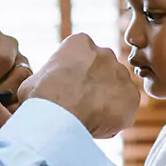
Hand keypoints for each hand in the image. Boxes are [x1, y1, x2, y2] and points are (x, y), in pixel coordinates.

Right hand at [18, 33, 138, 138]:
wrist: (58, 120)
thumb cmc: (41, 99)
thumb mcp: (34, 80)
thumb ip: (48, 76)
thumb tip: (46, 84)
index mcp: (80, 42)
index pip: (83, 55)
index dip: (76, 73)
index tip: (68, 88)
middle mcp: (105, 53)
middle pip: (103, 69)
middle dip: (95, 83)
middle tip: (81, 103)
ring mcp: (121, 74)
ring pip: (116, 87)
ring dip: (107, 99)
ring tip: (89, 116)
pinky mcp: (132, 97)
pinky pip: (126, 106)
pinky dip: (116, 115)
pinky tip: (99, 123)